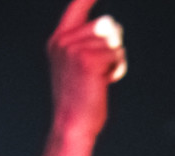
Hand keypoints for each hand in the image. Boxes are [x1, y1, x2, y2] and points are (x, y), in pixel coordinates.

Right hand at [46, 0, 124, 140]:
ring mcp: (73, 49)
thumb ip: (89, 44)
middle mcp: (62, 41)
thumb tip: (113, 25)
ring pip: (112, 42)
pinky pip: (116, 55)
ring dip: (114, 60)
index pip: (77, 7)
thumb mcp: (79, 66)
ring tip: (100, 78)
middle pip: (104, 25)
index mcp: (58, 41)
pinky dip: (116, 69)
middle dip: (112, 45)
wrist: (73, 124)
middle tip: (100, 70)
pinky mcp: (86, 59)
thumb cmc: (80, 99)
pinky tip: (104, 82)